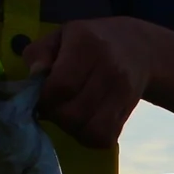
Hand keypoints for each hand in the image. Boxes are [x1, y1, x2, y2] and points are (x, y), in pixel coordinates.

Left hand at [22, 17, 156, 148]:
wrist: (139, 48)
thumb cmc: (91, 42)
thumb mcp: (61, 35)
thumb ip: (39, 52)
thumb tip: (34, 75)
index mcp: (87, 45)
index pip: (61, 86)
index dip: (45, 98)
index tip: (41, 96)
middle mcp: (108, 68)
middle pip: (73, 113)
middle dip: (56, 116)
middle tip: (53, 107)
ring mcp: (122, 92)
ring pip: (89, 130)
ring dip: (72, 129)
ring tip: (69, 115)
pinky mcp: (128, 110)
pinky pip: (104, 137)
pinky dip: (89, 137)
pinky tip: (84, 123)